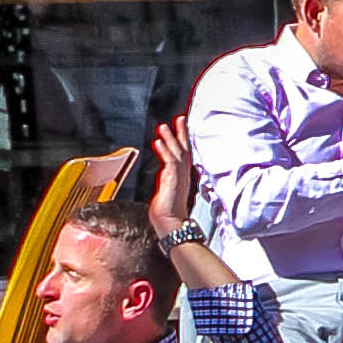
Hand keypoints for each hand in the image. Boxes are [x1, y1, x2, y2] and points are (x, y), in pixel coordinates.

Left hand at [148, 123, 200, 238]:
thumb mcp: (166, 192)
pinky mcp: (173, 180)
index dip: (183, 139)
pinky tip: (158, 142)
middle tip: (179, 118)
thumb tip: (165, 178)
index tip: (180, 126)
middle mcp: (183, 174)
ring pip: (177, 153)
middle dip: (181, 133)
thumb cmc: (167, 213)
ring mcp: (180, 177)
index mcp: (182, 176)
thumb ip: (167, 182)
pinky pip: (170, 162)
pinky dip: (165, 150)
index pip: (184, 154)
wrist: (170, 224)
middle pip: (184, 149)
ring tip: (163, 126)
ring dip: (170, 138)